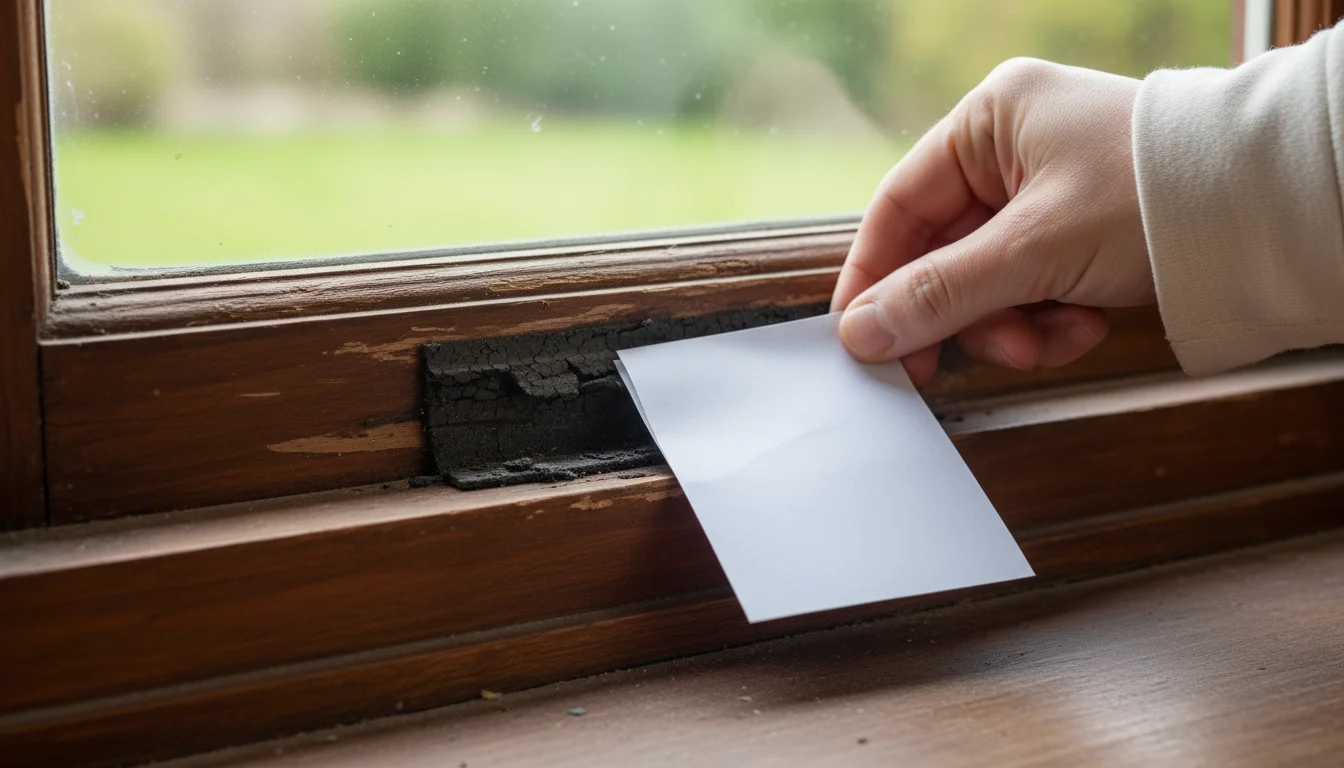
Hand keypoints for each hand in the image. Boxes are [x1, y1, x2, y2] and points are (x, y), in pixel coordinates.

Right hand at [831, 58, 1155, 385]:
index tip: (859, 335)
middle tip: (939, 371)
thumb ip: (940, 294)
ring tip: (1048, 340)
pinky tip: (1084, 325)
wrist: (1270, 213)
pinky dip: (1048, 321)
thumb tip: (860, 333)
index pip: (900, 204)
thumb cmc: (1150, 197)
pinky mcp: (1077, 235)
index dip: (875, 274)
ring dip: (1009, 326)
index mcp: (990, 121)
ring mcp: (1046, 194)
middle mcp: (1012, 151)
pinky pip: (1030, 290)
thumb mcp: (1033, 249)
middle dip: (961, 314)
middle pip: (944, 253)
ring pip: (986, 282)